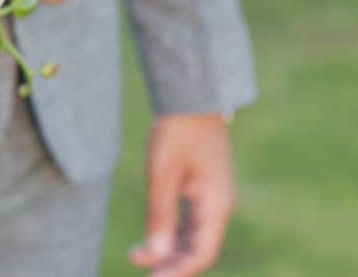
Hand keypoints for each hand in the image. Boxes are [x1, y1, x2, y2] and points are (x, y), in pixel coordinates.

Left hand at [130, 113, 235, 276]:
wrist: (190, 98)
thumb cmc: (176, 132)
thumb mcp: (161, 174)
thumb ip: (160, 217)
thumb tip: (157, 256)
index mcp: (217, 205)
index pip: (201, 254)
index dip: (177, 271)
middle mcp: (221, 205)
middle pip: (199, 249)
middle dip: (170, 264)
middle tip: (137, 266)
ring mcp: (215, 198)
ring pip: (196, 237)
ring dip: (170, 250)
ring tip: (137, 256)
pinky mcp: (205, 189)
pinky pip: (193, 222)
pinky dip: (174, 234)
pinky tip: (153, 239)